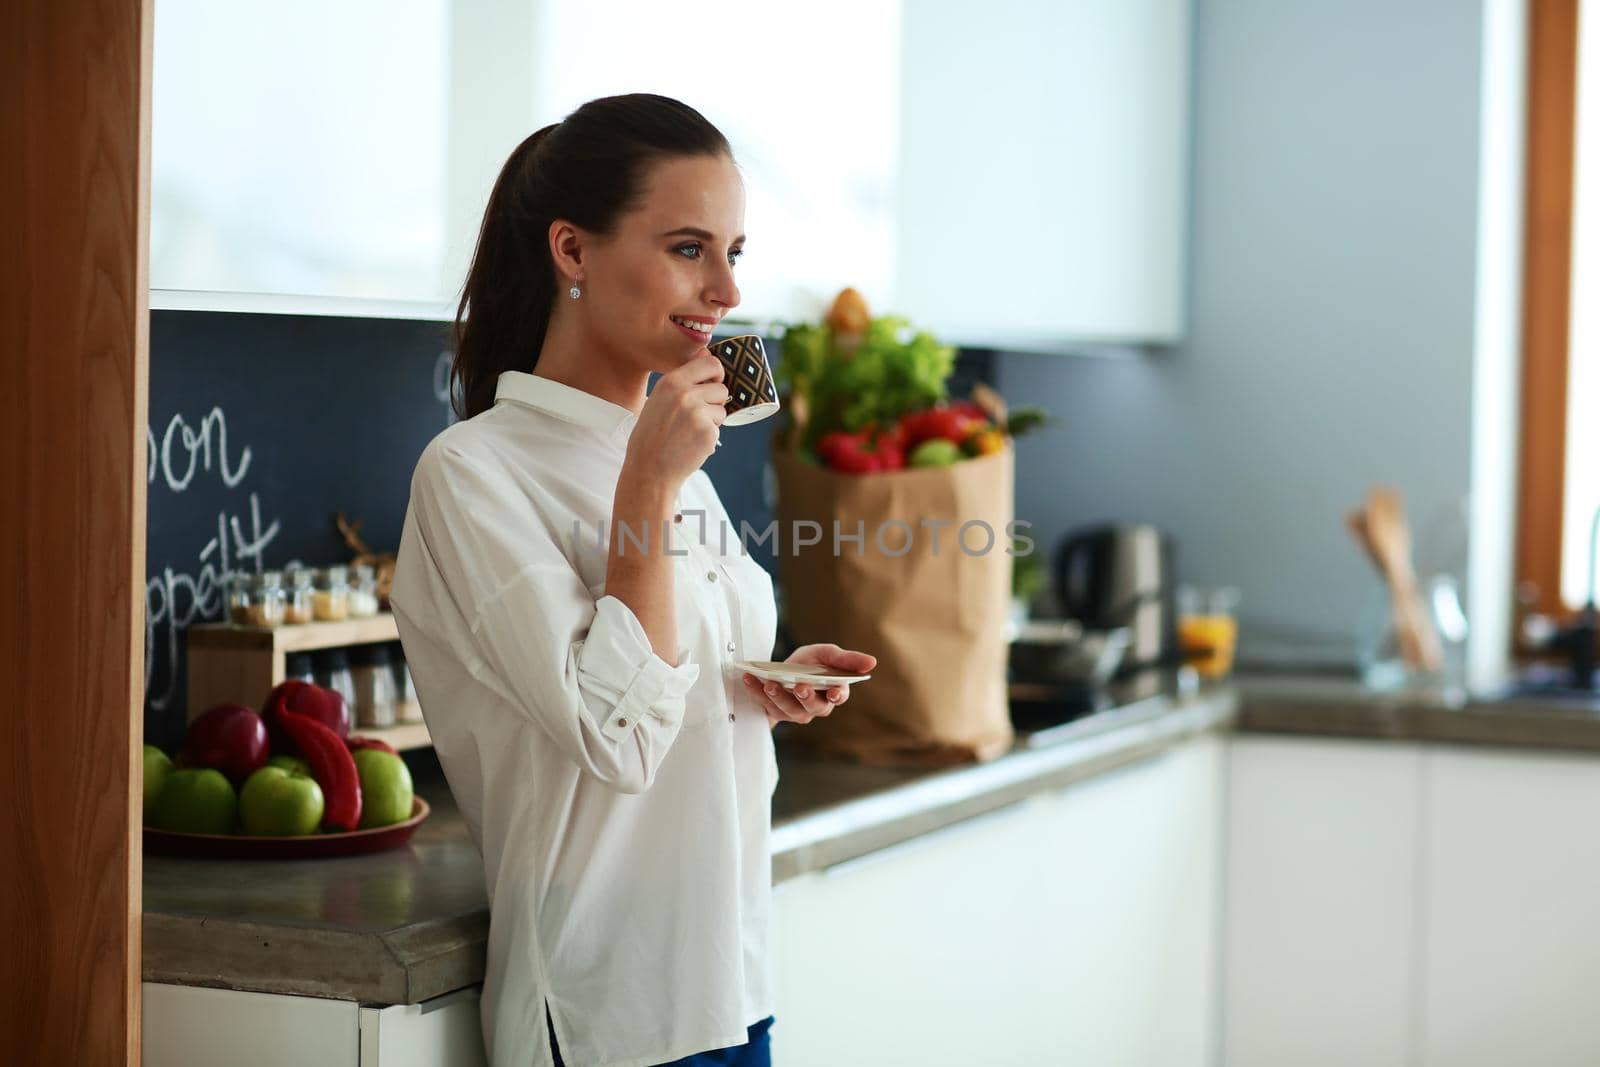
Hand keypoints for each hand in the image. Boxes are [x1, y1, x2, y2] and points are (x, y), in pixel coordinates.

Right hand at [621, 352, 727, 490]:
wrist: (648, 469)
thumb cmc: (652, 435)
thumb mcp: (658, 400)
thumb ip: (681, 382)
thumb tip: (708, 357)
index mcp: (671, 381)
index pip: (710, 362)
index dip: (716, 373)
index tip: (713, 383)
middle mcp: (685, 394)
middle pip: (721, 387)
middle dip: (715, 401)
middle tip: (697, 415)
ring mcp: (697, 413)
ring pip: (723, 408)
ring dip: (713, 419)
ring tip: (690, 431)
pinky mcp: (708, 432)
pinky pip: (719, 427)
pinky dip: (709, 436)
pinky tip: (691, 443)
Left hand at [741, 644, 876, 727]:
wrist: (782, 670)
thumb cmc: (809, 663)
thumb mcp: (826, 654)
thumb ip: (847, 659)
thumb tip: (872, 662)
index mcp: (833, 692)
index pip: (839, 697)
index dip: (837, 695)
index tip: (835, 691)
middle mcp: (816, 706)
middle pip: (814, 707)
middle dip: (807, 698)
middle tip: (800, 686)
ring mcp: (794, 712)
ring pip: (789, 710)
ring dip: (779, 697)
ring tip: (770, 683)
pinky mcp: (775, 712)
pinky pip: (765, 705)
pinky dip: (757, 692)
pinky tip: (750, 678)